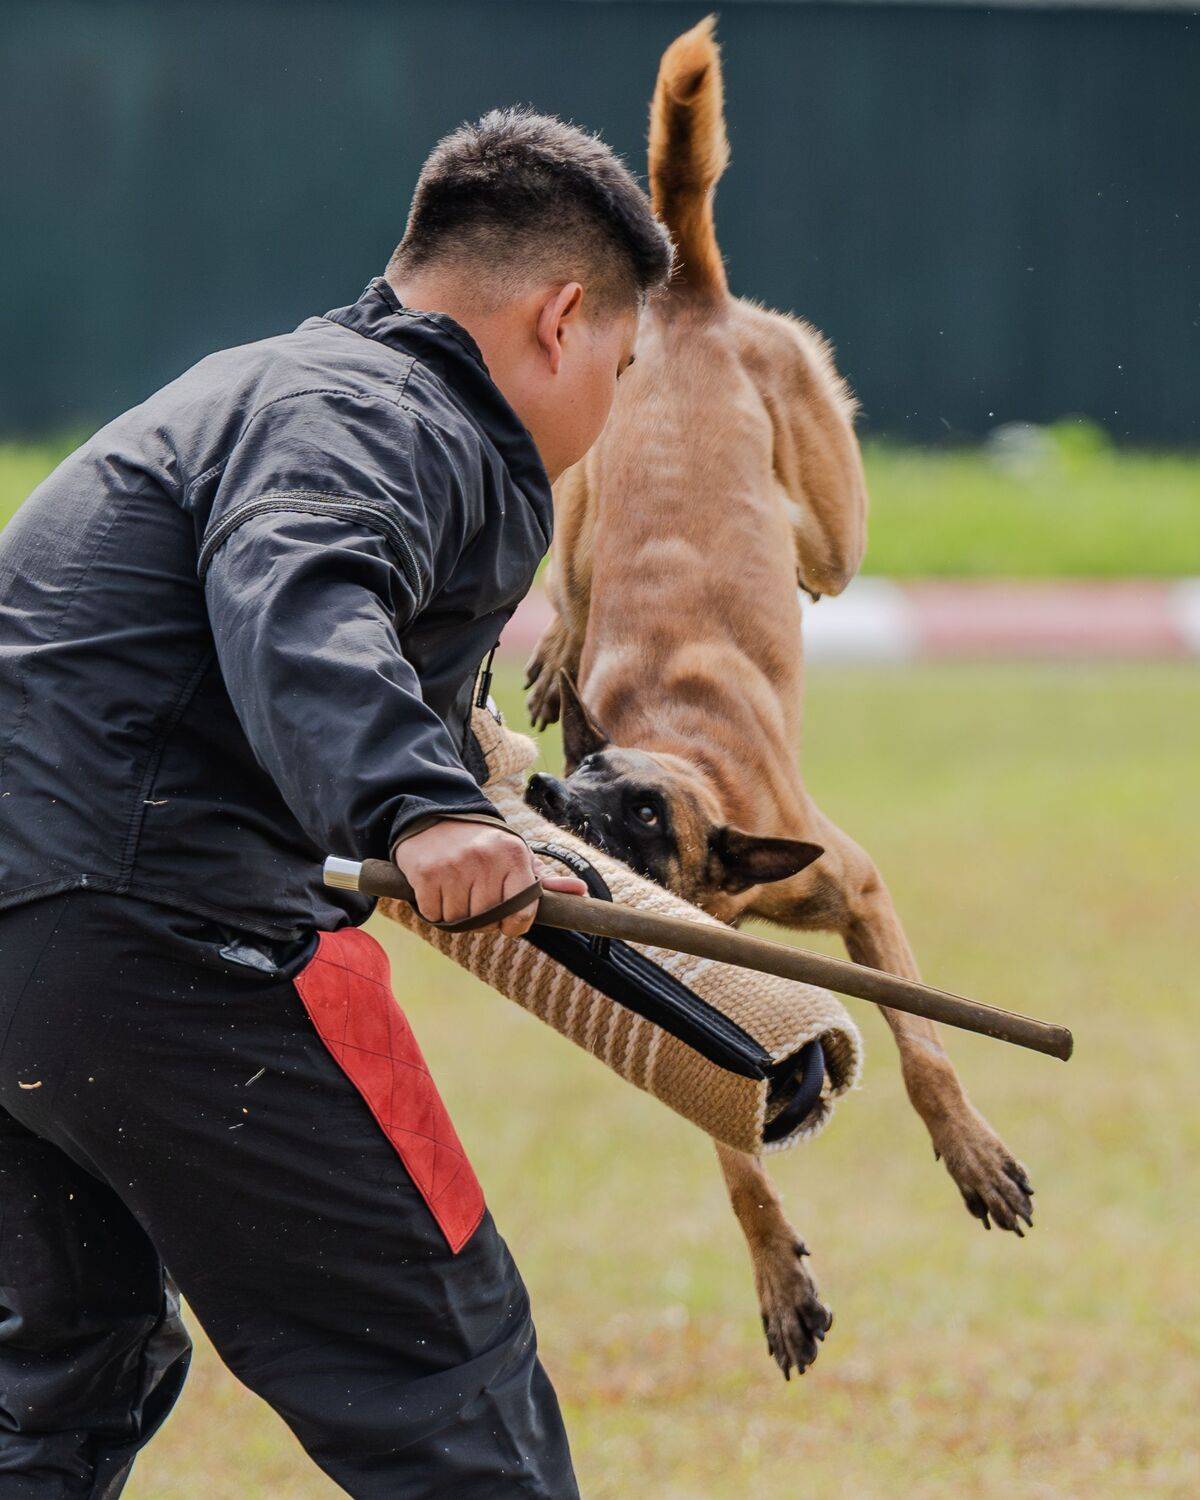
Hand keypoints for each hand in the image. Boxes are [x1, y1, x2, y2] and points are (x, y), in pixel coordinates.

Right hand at [394, 820, 585, 935]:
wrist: (435, 816)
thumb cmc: (483, 845)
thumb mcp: (516, 855)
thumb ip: (546, 879)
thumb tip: (581, 892)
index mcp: (513, 855)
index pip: (523, 910)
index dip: (516, 925)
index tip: (509, 923)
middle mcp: (485, 858)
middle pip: (488, 919)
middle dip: (484, 921)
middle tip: (478, 905)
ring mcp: (454, 866)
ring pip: (460, 921)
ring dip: (458, 917)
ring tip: (458, 894)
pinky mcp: (426, 873)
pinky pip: (435, 915)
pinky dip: (435, 912)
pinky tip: (439, 891)